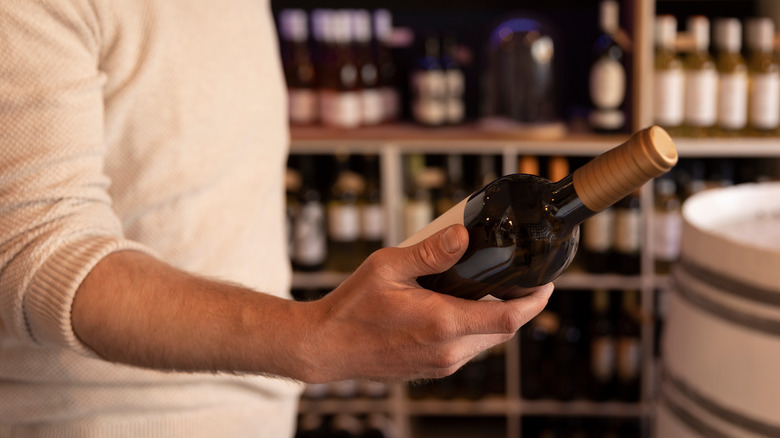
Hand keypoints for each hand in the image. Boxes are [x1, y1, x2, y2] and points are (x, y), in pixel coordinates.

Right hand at [297, 224, 552, 382]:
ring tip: (488, 289)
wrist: (326, 347)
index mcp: (443, 323)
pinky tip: (460, 308)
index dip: (535, 302)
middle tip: (520, 279)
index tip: (547, 284)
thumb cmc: (352, 308)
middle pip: (503, 331)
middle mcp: (448, 349)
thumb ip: (430, 252)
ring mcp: (441, 363)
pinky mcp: (432, 369)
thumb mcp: (388, 268)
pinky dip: (474, 329)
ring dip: (495, 318)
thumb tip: (462, 236)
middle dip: (518, 307)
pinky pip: (467, 350)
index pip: (509, 317)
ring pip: (486, 342)